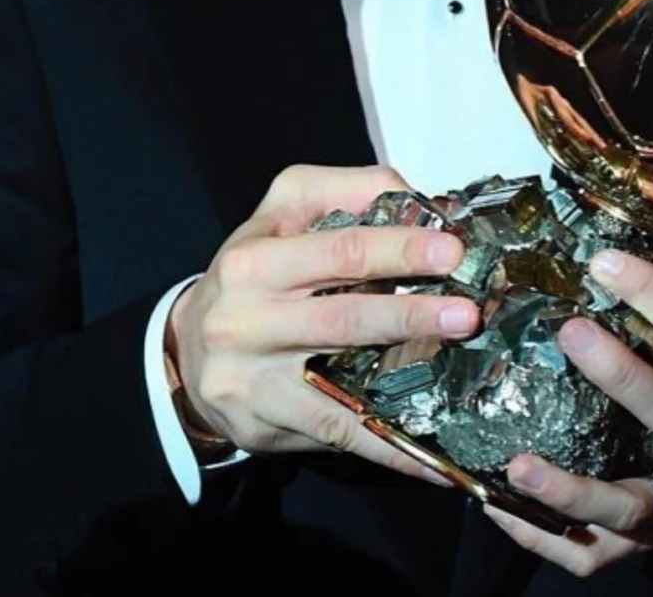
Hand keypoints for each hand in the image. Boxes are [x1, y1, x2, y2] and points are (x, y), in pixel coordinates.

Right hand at [168, 164, 479, 482]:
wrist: (187, 346)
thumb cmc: (257, 269)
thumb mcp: (288, 212)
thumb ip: (350, 194)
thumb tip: (424, 206)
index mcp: (257, 253)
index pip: (339, 247)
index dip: (399, 248)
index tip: (452, 250)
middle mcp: (245, 313)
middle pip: (341, 314)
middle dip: (409, 312)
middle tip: (465, 313)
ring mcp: (250, 373)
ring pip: (337, 377)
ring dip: (403, 374)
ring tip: (457, 366)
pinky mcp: (261, 420)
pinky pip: (335, 431)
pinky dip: (386, 446)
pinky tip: (430, 456)